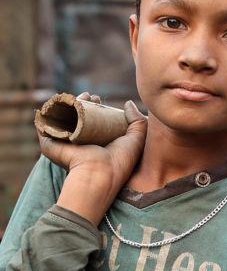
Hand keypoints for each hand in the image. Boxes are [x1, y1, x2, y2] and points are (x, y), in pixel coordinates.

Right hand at [40, 92, 146, 224]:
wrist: (100, 174)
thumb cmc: (120, 161)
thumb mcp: (136, 140)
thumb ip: (138, 121)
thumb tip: (128, 103)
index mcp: (96, 144)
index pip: (91, 121)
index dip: (93, 106)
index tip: (98, 98)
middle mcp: (79, 144)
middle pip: (76, 117)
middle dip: (81, 103)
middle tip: (90, 96)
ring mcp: (64, 143)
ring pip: (62, 117)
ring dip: (67, 104)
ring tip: (78, 97)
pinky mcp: (50, 143)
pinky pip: (45, 123)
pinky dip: (48, 111)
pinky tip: (58, 101)